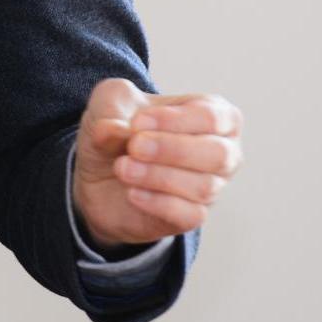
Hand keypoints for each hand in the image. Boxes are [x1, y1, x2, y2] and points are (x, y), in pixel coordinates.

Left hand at [71, 78, 241, 252]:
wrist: (99, 173)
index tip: (136, 123)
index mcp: (213, 115)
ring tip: (123, 168)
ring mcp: (211, 187)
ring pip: (203, 187)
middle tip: (134, 147)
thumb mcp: (108, 104)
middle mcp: (222, 152)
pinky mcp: (192, 217)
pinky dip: (159, 203)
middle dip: (173, 149)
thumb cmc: (119, 128)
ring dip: (158, 176)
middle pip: (218, 154)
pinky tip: (132, 193)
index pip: (211, 116)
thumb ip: (111, 107)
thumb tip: (116, 130)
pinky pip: (190, 215)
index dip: (174, 120)